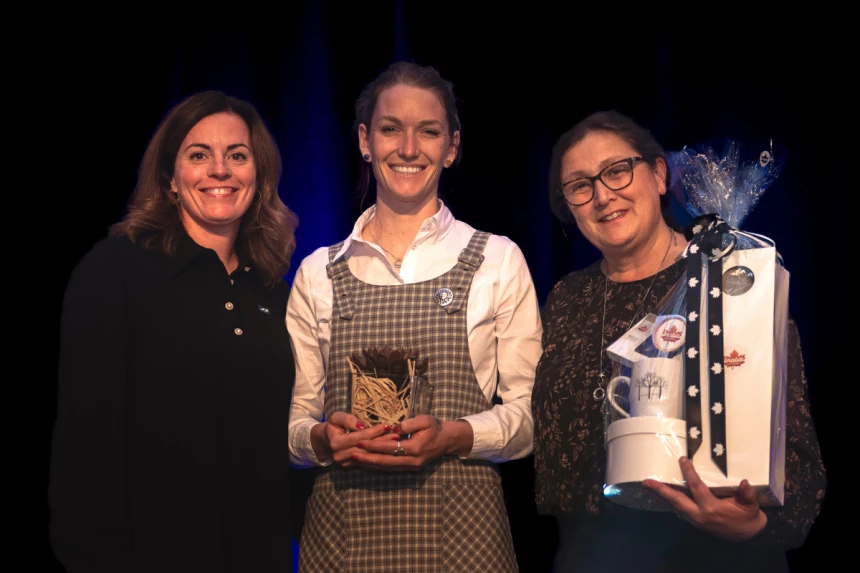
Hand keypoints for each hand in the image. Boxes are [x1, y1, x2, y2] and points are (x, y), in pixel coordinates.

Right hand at [310, 411, 391, 467]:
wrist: (325, 441)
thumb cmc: (333, 426)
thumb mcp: (336, 418)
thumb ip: (347, 419)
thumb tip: (361, 426)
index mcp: (336, 443)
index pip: (359, 437)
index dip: (374, 431)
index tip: (387, 425)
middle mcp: (341, 456)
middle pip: (366, 448)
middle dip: (382, 441)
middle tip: (397, 435)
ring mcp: (346, 463)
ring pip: (368, 456)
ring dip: (383, 449)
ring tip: (397, 441)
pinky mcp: (352, 466)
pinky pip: (368, 461)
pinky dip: (379, 454)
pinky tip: (391, 450)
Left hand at [349, 415, 470, 471]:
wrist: (447, 439)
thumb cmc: (434, 426)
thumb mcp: (424, 420)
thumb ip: (408, 424)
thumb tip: (393, 429)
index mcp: (416, 448)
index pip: (389, 448)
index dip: (374, 445)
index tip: (360, 442)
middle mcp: (413, 461)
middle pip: (386, 462)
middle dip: (367, 459)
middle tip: (351, 455)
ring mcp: (412, 466)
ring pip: (387, 468)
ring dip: (370, 464)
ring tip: (355, 460)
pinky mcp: (410, 468)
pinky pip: (391, 468)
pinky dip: (378, 466)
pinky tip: (368, 463)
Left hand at [642, 456, 766, 540]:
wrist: (748, 534)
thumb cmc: (748, 516)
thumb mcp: (750, 505)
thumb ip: (747, 494)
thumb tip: (745, 483)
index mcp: (712, 508)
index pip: (696, 488)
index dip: (689, 473)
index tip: (682, 460)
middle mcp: (699, 515)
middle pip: (676, 501)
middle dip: (660, 491)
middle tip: (646, 482)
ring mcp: (695, 520)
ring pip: (674, 507)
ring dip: (660, 497)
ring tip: (646, 487)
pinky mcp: (694, 522)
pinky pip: (679, 510)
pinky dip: (668, 503)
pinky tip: (659, 496)